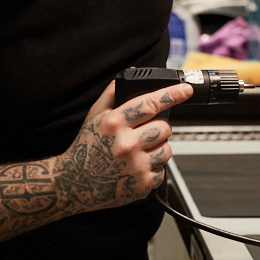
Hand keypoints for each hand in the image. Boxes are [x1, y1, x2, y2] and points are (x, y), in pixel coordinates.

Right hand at [57, 81, 193, 210]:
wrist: (74, 183)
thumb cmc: (86, 148)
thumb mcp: (94, 116)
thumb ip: (112, 94)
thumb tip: (132, 74)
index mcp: (114, 124)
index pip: (150, 104)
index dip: (171, 95)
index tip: (185, 90)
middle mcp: (126, 144)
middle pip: (164, 127)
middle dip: (158, 128)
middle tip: (143, 134)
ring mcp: (136, 166)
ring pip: (167, 150)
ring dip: (158, 149)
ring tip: (139, 152)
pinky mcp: (142, 185)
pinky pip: (162, 171)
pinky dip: (153, 169)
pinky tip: (137, 167)